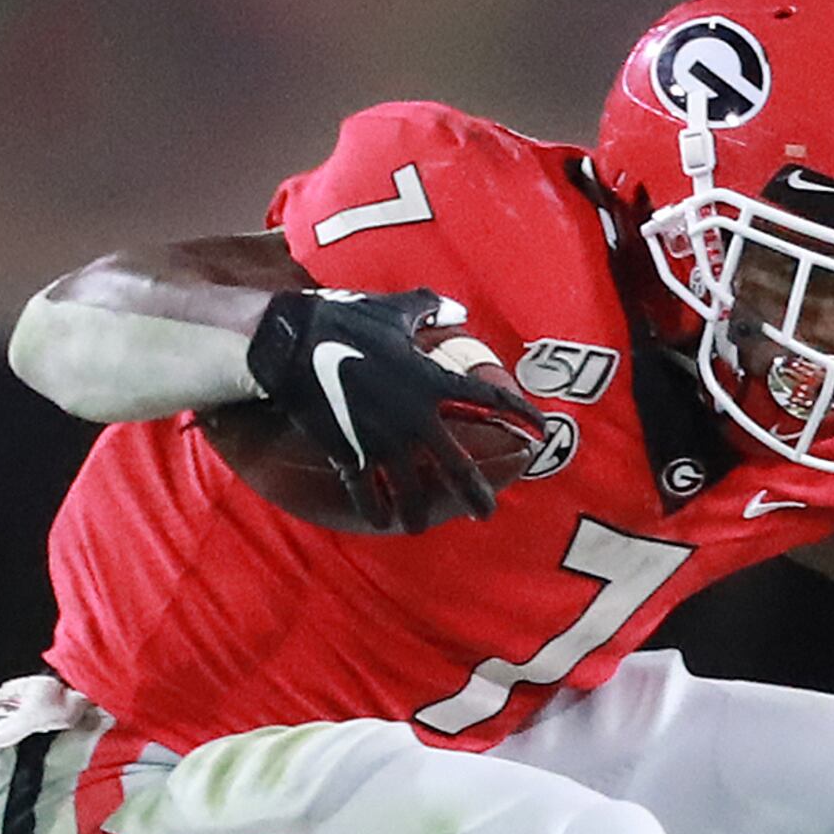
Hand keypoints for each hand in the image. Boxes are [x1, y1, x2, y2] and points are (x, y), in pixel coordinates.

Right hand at [243, 287, 541, 532]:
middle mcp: (415, 418)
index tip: (542, 431)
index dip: (521, 415)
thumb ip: (430, 308)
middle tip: (488, 513)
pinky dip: (374, 510)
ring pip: (413, 492)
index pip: (489, 400)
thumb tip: (460, 310)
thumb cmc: (346, 319)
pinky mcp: (351, 453)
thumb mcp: (393, 309)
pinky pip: (367, 493)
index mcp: (431, 381)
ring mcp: (384, 441)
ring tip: (420, 525)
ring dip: (418, 514)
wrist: (291, 341)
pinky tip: (381, 522)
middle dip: (477, 495)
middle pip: (459, 468)